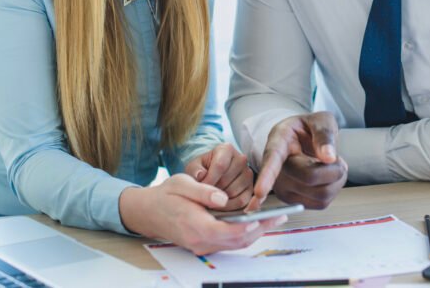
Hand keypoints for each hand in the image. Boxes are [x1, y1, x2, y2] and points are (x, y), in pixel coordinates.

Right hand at [118, 173, 285, 254]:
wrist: (147, 212)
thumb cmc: (165, 195)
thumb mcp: (182, 184)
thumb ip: (204, 192)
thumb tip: (223, 199)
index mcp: (196, 226)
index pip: (231, 231)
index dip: (253, 225)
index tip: (270, 216)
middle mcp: (201, 241)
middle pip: (238, 241)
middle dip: (262, 229)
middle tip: (282, 216)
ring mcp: (202, 245)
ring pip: (236, 244)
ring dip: (256, 233)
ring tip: (275, 219)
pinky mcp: (204, 244)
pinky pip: (229, 242)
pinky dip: (245, 234)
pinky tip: (255, 222)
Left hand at [184, 143, 252, 210]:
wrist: (211, 175)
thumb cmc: (202, 170)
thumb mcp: (194, 167)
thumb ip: (194, 170)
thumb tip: (201, 176)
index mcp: (226, 149)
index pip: (220, 166)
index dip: (209, 181)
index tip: (200, 189)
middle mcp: (241, 159)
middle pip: (227, 180)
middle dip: (213, 191)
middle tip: (204, 196)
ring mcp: (248, 174)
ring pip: (234, 191)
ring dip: (220, 200)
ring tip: (210, 200)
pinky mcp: (251, 188)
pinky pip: (242, 201)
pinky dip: (229, 207)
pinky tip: (220, 206)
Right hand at [247, 112, 347, 210]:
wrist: (302, 141)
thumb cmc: (308, 128)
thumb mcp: (320, 120)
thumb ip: (324, 134)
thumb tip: (329, 157)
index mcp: (278, 142)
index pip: (272, 160)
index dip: (266, 177)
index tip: (259, 192)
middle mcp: (276, 169)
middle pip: (310, 176)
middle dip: (333, 168)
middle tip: (334, 155)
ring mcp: (283, 188)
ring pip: (320, 193)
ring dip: (335, 179)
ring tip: (328, 165)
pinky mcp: (294, 201)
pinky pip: (322, 203)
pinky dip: (333, 189)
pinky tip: (325, 177)